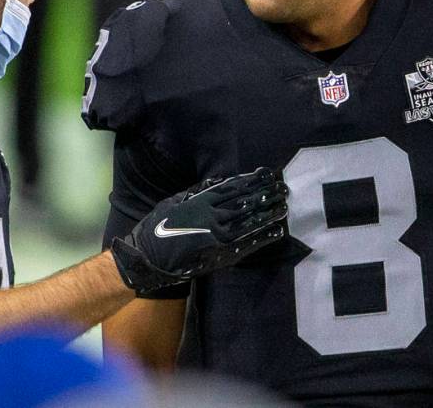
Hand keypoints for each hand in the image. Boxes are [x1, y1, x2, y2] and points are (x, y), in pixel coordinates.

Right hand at [111, 167, 287, 292]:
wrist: (148, 259)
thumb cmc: (157, 227)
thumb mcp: (175, 201)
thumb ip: (198, 192)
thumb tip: (219, 181)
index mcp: (201, 202)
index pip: (234, 188)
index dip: (253, 181)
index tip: (268, 174)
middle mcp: (212, 217)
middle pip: (246, 203)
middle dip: (266, 194)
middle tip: (284, 188)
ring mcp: (218, 237)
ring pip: (250, 222)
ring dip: (269, 214)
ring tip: (285, 206)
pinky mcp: (220, 255)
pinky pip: (247, 245)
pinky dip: (263, 238)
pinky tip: (277, 231)